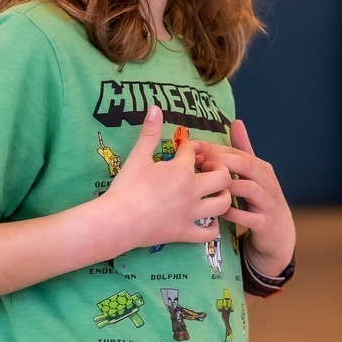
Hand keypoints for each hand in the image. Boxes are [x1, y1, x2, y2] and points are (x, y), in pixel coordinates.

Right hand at [91, 107, 232, 254]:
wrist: (118, 221)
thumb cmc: (126, 187)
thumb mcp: (137, 157)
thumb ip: (149, 133)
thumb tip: (155, 107)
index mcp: (181, 170)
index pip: (194, 151)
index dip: (190, 146)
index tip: (184, 148)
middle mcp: (192, 190)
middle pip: (223, 176)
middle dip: (220, 169)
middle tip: (208, 168)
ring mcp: (191, 213)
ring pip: (223, 204)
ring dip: (223, 196)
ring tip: (214, 192)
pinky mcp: (185, 232)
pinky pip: (209, 233)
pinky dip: (213, 228)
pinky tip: (208, 221)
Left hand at [194, 119, 295, 277]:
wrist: (279, 235)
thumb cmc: (261, 201)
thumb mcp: (254, 174)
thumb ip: (244, 150)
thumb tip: (236, 121)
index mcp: (261, 168)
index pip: (237, 153)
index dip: (215, 149)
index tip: (193, 148)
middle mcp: (267, 182)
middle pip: (245, 165)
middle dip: (221, 162)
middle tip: (198, 163)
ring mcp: (268, 203)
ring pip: (250, 189)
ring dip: (229, 186)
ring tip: (209, 186)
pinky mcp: (266, 224)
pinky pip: (251, 217)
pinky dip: (236, 214)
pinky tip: (221, 212)